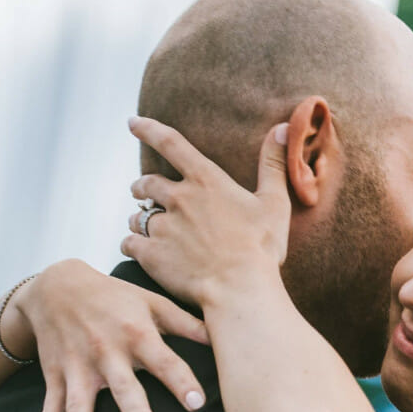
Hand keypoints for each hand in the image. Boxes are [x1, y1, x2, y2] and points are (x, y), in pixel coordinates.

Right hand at [17, 259, 208, 411]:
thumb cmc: (115, 296)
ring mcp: (77, 367)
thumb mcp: (152, 301)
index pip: (164, 360)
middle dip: (132, 409)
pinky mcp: (55, 378)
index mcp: (136, 333)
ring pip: (79, 405)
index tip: (198, 404)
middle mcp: (106, 351)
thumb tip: (228, 335)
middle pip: (122, 384)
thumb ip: (188, 324)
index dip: (181, 381)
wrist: (55, 285)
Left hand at [122, 116, 290, 308]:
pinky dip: (132, 243)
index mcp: (206, 181)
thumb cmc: (261, 247)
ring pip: (137, 216)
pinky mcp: (151, 254)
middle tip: (141, 191)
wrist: (239, 289)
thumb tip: (283, 128)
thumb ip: (274, 163)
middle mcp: (179, 198)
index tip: (133, 122)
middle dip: (142, 186)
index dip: (149, 129)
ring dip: (139, 218)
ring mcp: (162, 227)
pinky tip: (138, 250)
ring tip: (143, 226)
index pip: (170, 143)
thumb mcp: (274, 202)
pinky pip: (129, 242)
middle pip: (147, 183)